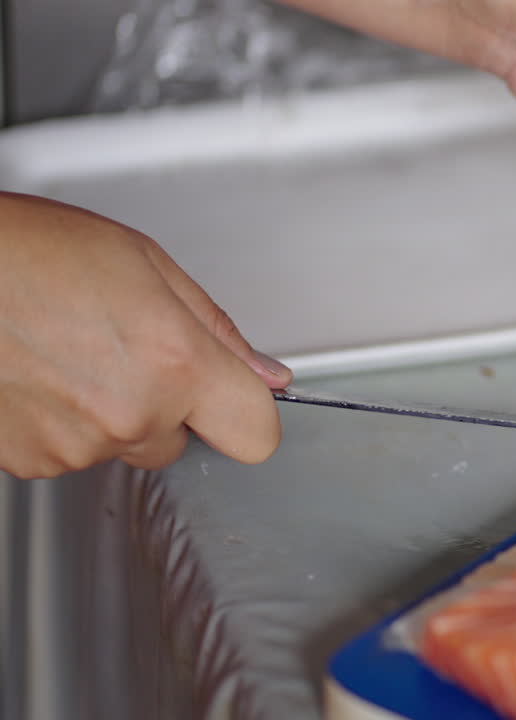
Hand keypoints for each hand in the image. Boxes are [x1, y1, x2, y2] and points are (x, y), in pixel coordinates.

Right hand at [0, 193, 291, 478]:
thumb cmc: (27, 250)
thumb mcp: (145, 265)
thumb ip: (216, 329)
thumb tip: (266, 373)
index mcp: (175, 364)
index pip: (256, 434)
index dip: (248, 412)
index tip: (236, 396)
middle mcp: (131, 416)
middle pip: (183, 441)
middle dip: (168, 405)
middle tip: (123, 349)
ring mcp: (76, 446)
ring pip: (124, 445)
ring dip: (109, 412)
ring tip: (68, 351)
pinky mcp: (30, 463)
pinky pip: (71, 453)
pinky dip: (62, 423)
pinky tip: (38, 374)